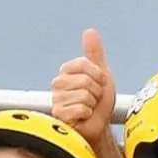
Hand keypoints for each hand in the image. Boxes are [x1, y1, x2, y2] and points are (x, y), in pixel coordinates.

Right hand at [51, 28, 116, 146]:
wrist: (99, 126)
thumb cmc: (98, 102)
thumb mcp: (101, 74)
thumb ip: (94, 53)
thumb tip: (90, 31)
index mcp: (67, 71)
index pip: (84, 64)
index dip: (98, 75)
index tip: (98, 84)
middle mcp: (58, 84)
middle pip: (85, 80)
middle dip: (96, 92)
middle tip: (93, 99)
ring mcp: (56, 100)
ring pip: (83, 95)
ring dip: (92, 104)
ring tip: (88, 108)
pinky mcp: (58, 115)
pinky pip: (79, 109)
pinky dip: (86, 114)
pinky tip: (82, 117)